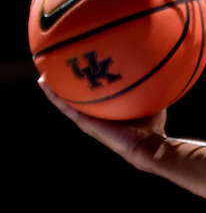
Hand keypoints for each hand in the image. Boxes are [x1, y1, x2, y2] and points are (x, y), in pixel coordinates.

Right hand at [39, 78, 166, 163]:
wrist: (147, 146)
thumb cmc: (152, 127)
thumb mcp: (149, 99)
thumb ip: (149, 85)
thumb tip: (155, 66)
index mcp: (107, 111)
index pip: (93, 96)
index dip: (85, 85)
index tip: (78, 69)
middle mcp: (95, 116)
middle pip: (76, 99)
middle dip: (66, 85)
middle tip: (55, 70)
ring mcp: (89, 120)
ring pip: (66, 103)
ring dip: (54, 90)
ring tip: (42, 75)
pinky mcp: (86, 124)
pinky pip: (67, 108)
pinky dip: (55, 96)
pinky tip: (45, 84)